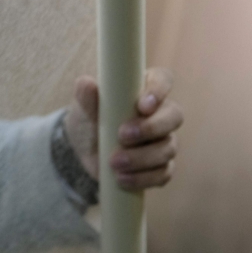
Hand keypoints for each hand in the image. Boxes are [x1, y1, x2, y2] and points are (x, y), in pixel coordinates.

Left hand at [64, 67, 182, 190]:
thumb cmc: (88, 119)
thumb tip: (87, 84)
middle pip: (174, 116)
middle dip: (151, 128)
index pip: (162, 79)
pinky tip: (122, 178)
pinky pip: (163, 173)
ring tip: (113, 162)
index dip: (158, 90)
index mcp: (142, 89)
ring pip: (168, 148)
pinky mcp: (161, 165)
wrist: (84, 150)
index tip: (142, 105)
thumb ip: (85, 95)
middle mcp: (159, 113)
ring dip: (141, 157)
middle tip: (122, 135)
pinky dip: (143, 177)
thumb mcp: (82, 107)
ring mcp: (163, 140)